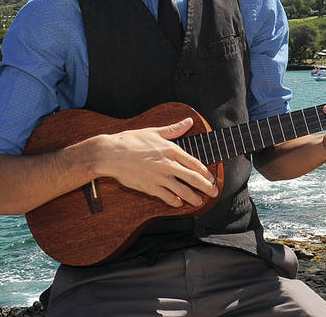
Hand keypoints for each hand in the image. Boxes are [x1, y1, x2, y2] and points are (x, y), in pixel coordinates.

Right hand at [96, 118, 218, 207]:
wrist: (112, 154)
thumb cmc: (131, 141)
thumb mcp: (154, 132)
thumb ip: (173, 129)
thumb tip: (188, 121)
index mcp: (171, 150)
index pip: (194, 163)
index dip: (205, 172)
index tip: (211, 177)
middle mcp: (168, 165)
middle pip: (193, 179)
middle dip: (206, 187)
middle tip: (214, 192)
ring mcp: (160, 178)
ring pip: (183, 191)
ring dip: (194, 198)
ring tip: (199, 202)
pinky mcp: (150, 188)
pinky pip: (167, 197)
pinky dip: (175, 202)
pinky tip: (178, 203)